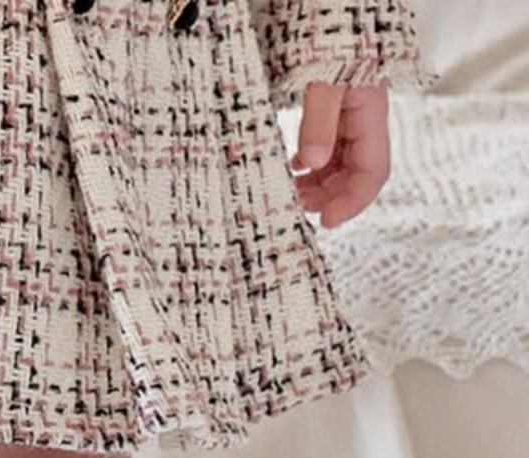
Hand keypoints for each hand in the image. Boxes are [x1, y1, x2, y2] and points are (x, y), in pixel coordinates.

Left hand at [289, 81, 389, 229]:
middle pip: (357, 171)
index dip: (352, 202)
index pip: (374, 172)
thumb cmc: (328, 27)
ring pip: (341, 160)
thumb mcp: (323, 75)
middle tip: (297, 207)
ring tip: (292, 190)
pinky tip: (294, 165)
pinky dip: (313, 160)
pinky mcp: (335, 102)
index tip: (324, 222)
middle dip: (330, 195)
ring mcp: (351, 108)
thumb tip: (310, 163)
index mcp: (371, 110)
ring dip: (319, 182)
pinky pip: (329, 142)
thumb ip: (318, 120)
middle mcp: (365, 113)